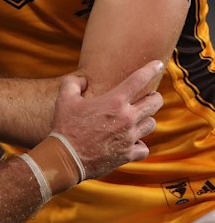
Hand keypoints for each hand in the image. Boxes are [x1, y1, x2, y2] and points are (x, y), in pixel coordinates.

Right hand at [51, 60, 162, 179]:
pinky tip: (132, 141)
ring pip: (151, 124)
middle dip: (155, 97)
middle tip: (150, 96)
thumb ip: (74, 82)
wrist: (67, 158)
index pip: (138, 79)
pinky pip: (144, 148)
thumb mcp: (64, 98)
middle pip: (155, 103)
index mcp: (114, 101)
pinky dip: (140, 144)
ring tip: (138, 118)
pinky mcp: (128, 154)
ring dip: (147, 119)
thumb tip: (83, 80)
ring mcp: (129, 137)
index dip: (150, 69)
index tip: (158, 64)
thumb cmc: (66, 126)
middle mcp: (126, 118)